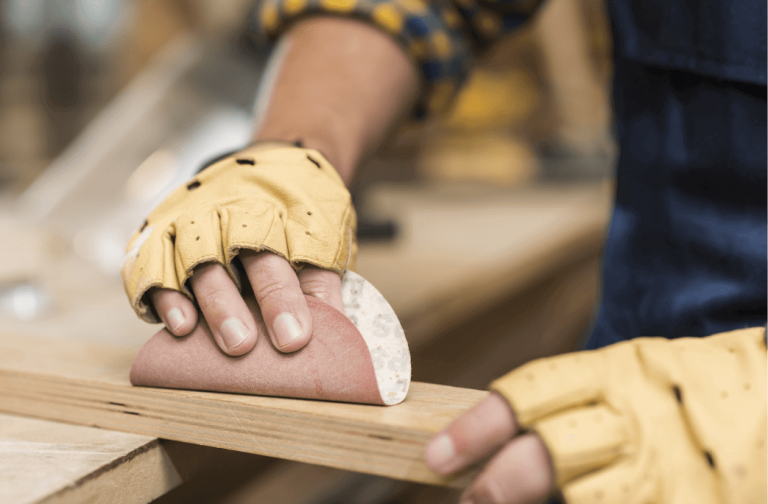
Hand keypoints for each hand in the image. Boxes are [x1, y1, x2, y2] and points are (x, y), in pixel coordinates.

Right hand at [122, 145, 355, 355]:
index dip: (286, 301)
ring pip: (196, 260)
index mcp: (282, 215)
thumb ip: (323, 284)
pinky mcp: (164, 233)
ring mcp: (197, 221)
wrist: (267, 164)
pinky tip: (177, 323)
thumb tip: (336, 338)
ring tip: (206, 335)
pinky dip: (162, 294)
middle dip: (238, 304)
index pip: (288, 259)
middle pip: (239, 259)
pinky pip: (153, 263)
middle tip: (244, 345)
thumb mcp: (324, 236)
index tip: (294, 339)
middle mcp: (236, 214)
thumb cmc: (297, 214)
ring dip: (206, 302)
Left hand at [427, 328, 766, 503]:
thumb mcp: (629, 371)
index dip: (478, 426)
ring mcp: (669, 466)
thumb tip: (499, 439)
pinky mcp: (694, 503)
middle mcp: (637, 416)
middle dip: (499, 484)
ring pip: (587, 499)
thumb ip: (573, 400)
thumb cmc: (682, 386)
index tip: (437, 455)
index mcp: (615, 370)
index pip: (530, 392)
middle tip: (466, 502)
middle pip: (550, 452)